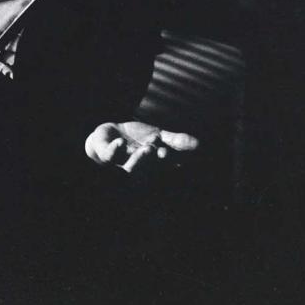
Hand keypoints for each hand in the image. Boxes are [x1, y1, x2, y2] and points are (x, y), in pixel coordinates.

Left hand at [84, 121, 198, 172]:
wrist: (109, 134)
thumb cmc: (136, 139)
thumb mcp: (159, 136)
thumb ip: (177, 141)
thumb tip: (200, 144)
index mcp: (151, 166)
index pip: (163, 168)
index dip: (171, 163)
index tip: (180, 157)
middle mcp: (136, 169)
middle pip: (148, 170)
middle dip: (156, 162)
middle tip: (163, 152)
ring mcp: (120, 163)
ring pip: (129, 168)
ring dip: (139, 160)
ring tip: (148, 148)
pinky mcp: (105, 154)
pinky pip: (108, 156)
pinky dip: (114, 150)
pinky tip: (120, 142)